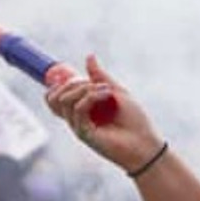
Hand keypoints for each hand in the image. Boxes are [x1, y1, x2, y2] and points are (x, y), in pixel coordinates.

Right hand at [45, 56, 164, 174]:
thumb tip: (89, 56)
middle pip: (53, 98)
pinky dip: (91, 97)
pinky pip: (78, 109)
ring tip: (106, 90)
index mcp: (81, 109)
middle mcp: (76, 119)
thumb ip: (100, 77)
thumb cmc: (134, 121)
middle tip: (94, 83)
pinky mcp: (84, 134)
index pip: (54, 96)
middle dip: (71, 83)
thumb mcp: (117, 91)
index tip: (78, 75)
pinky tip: (107, 95)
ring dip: (84, 88)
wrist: (146, 143)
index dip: (58, 82)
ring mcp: (79, 127)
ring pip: (64, 101)